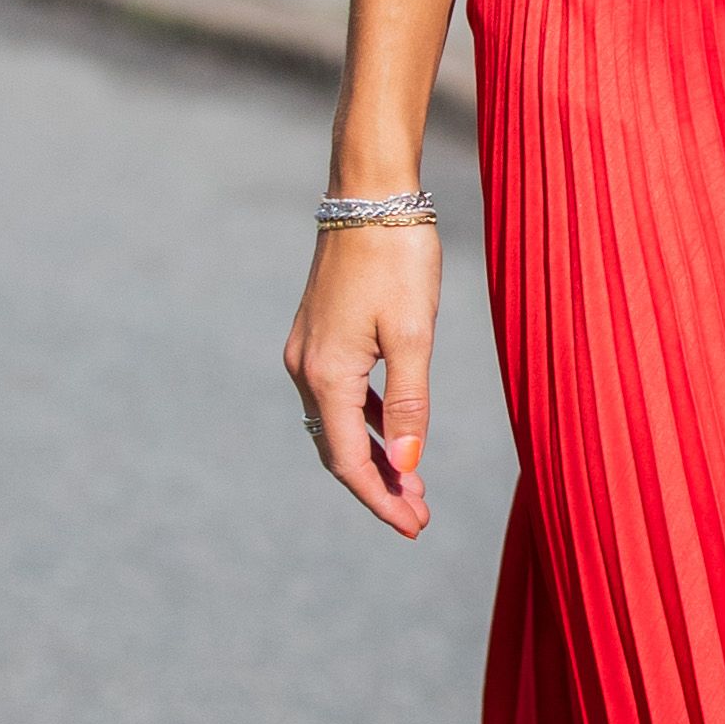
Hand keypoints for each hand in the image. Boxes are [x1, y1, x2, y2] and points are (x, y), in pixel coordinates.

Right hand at [285, 220, 440, 539]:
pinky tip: (394, 434)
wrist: (371, 196)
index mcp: (326, 373)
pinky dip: (366, 423)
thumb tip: (410, 464)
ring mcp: (307, 350)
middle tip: (419, 516)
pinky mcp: (318, 334)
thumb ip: (411, 402)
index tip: (415, 527)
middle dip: (378, 486)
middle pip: (339, 449)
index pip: (351, 460)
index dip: (382, 499)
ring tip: (413, 485)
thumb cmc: (398, 258)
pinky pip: (339, 396)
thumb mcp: (414, 333)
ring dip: (374, 456)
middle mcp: (305, 367)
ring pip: (338, 424)